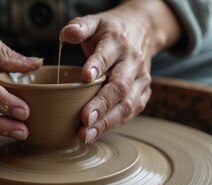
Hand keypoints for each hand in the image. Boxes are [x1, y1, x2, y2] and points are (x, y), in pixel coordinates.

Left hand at [59, 0, 180, 143]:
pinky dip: (114, 124)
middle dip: (102, 105)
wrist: (142, 32)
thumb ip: (79, 26)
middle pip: (119, 86)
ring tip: (86, 135)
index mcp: (118, 42)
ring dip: (107, 122)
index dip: (97, 65)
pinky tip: (97, 132)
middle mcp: (133, 62)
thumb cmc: (109, 32)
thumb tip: (67, 34)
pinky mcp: (144, 94)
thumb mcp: (94, 22)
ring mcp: (141, 80)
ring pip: (127, 105)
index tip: (85, 77)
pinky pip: (131, 112)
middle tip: (84, 120)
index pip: (108, 54)